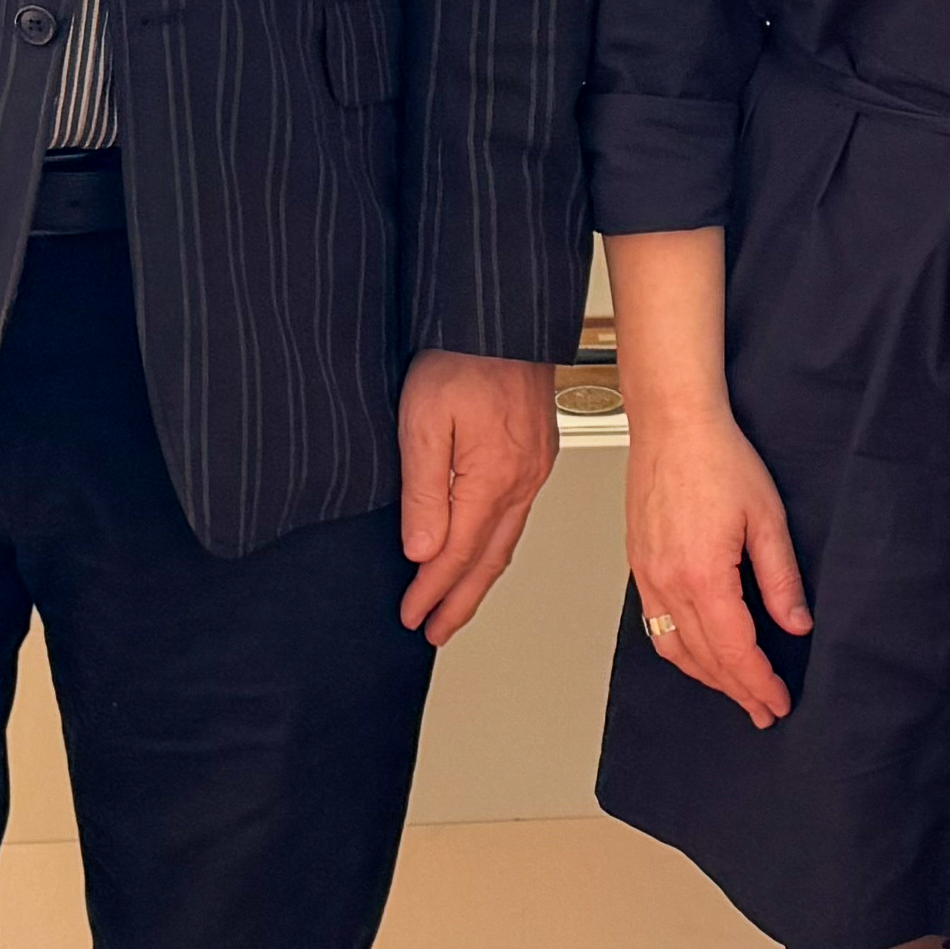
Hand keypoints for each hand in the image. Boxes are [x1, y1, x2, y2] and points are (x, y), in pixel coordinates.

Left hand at [398, 352, 558, 640]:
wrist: (500, 317)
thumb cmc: (463, 356)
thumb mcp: (423, 421)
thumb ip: (423, 491)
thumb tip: (423, 550)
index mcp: (494, 478)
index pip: (457, 554)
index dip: (432, 591)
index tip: (412, 615)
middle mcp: (522, 480)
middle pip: (489, 560)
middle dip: (460, 602)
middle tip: (437, 631)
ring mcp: (534, 469)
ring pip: (506, 542)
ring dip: (480, 580)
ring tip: (458, 605)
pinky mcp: (537, 454)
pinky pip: (517, 517)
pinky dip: (496, 547)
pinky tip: (485, 551)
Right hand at [626, 406, 809, 729]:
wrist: (673, 423)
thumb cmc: (717, 457)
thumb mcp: (768, 518)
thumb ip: (782, 578)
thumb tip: (796, 623)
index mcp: (703, 576)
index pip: (735, 651)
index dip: (759, 683)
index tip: (777, 702)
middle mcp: (668, 582)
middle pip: (705, 658)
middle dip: (737, 691)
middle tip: (762, 709)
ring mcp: (648, 576)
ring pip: (674, 649)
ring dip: (706, 677)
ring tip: (735, 690)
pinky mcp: (640, 564)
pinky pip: (654, 626)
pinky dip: (679, 651)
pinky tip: (698, 653)